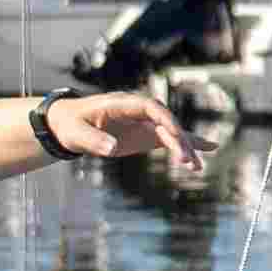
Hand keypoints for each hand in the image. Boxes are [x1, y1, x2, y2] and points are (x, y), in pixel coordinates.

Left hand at [38, 88, 199, 174]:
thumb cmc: (69, 124)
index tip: (174, 134)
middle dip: (177, 140)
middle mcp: (137, 111)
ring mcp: (143, 123)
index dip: (164, 118)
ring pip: (170, 133)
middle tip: (185, 160)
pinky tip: (204, 153)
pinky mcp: (145, 135)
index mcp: (121, 103)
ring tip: (196, 166)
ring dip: (184, 148)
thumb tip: (111, 148)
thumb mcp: (76, 133)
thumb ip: (93, 140)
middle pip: (165, 122)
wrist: (66, 124)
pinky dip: (185, 147)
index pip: (149, 107)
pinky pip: (168, 140)